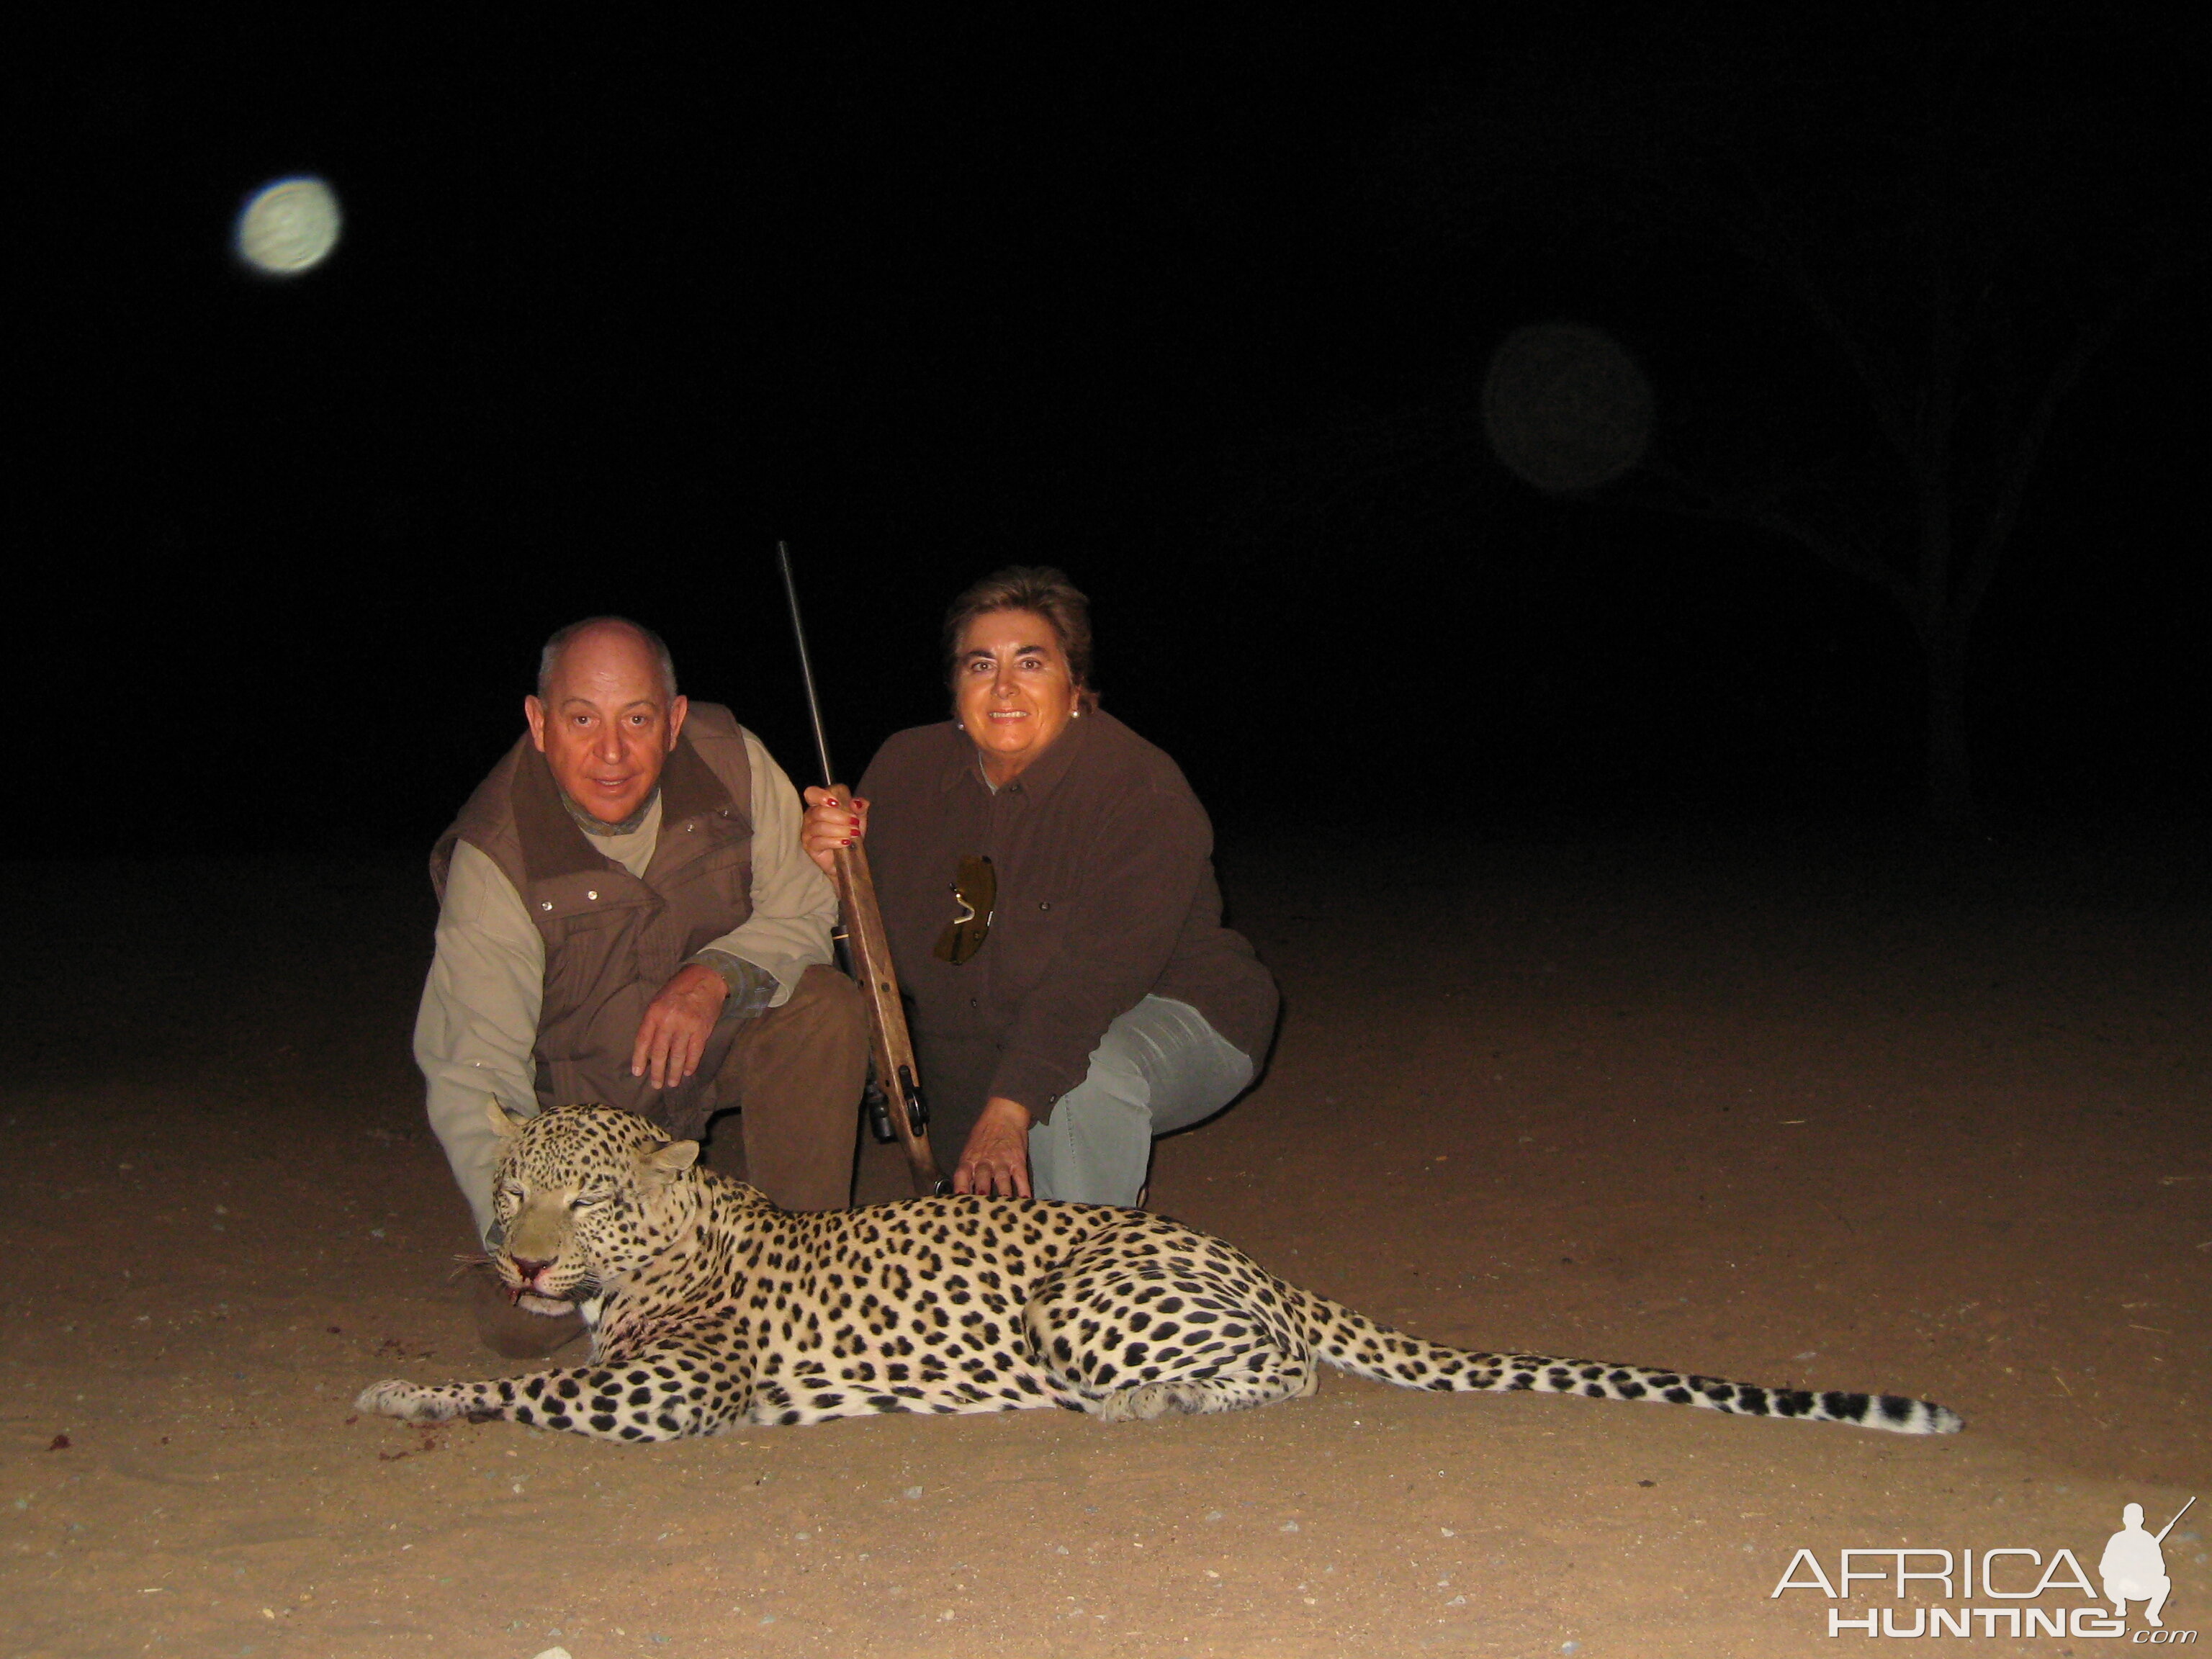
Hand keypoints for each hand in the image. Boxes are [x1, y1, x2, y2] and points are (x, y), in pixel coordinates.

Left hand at [630, 963, 729, 1089]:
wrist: (706, 979)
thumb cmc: (678, 990)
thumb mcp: (658, 1001)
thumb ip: (652, 1022)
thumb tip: (647, 1049)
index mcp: (654, 1012)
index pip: (643, 1040)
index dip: (639, 1059)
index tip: (638, 1073)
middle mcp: (668, 1021)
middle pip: (659, 1052)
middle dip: (657, 1071)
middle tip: (656, 1084)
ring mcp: (686, 1026)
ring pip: (677, 1056)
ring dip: (674, 1072)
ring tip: (672, 1083)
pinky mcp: (702, 1030)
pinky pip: (694, 1052)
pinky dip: (690, 1064)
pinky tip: (687, 1072)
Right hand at [800, 786, 868, 876]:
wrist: (847, 859)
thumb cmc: (849, 835)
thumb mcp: (858, 819)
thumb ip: (859, 808)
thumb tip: (857, 802)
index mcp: (819, 805)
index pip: (812, 793)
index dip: (822, 795)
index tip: (837, 802)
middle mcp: (810, 817)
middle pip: (820, 812)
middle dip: (840, 817)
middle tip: (854, 822)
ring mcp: (808, 832)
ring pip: (820, 827)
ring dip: (840, 830)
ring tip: (853, 834)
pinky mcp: (809, 847)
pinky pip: (819, 842)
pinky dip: (835, 841)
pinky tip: (845, 842)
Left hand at [953, 1097, 1033, 1197]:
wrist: (1004, 1114)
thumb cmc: (984, 1134)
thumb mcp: (969, 1150)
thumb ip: (967, 1169)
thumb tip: (962, 1192)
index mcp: (969, 1159)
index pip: (961, 1176)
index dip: (959, 1189)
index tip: (959, 1203)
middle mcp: (984, 1161)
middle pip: (981, 1178)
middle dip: (981, 1192)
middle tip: (982, 1208)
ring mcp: (1002, 1161)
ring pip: (1002, 1179)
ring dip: (1003, 1193)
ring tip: (1004, 1207)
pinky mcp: (1017, 1160)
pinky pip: (1021, 1177)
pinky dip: (1024, 1189)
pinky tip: (1025, 1200)